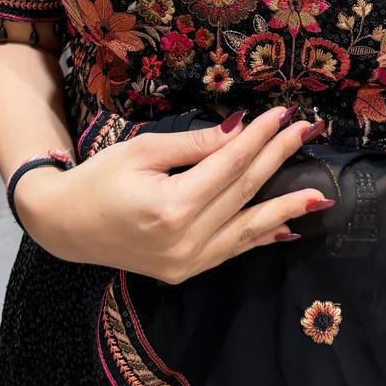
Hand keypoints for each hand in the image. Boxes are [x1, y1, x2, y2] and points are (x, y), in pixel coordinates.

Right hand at [15, 106, 332, 281]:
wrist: (64, 225)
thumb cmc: (99, 178)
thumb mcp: (144, 150)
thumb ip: (197, 144)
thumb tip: (241, 127)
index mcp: (171, 206)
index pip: (230, 165)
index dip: (260, 138)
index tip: (284, 114)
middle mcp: (184, 241)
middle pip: (244, 192)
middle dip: (279, 160)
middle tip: (307, 133)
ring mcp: (186, 262)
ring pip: (247, 229)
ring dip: (285, 208)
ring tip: (320, 194)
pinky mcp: (185, 271)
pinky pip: (233, 251)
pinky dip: (261, 237)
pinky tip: (287, 227)